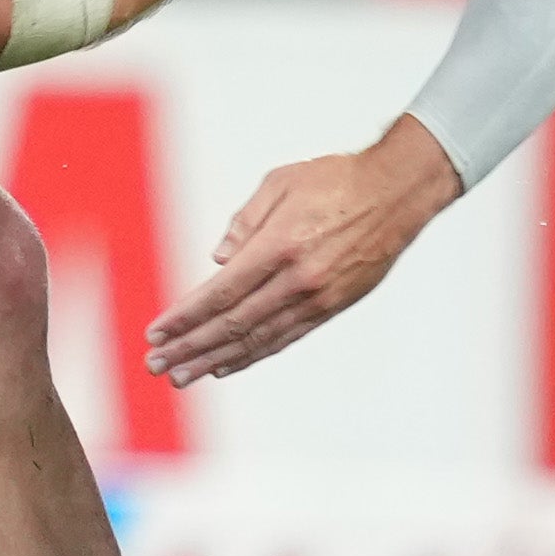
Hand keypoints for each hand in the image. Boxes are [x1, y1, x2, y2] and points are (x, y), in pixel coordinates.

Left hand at [141, 117, 462, 385]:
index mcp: (280, 246)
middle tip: (157, 364)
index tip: (157, 332)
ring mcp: (317, 298)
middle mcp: (298, 280)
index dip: (185, 317)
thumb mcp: (281, 182)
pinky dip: (253, 355)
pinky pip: (285, 338)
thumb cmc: (335, 180)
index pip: (221, 292)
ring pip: (258, 339)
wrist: (397, 193)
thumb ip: (245, 222)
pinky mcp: (333, 307)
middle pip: (234, 324)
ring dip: (215, 360)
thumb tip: (217, 260)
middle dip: (190, 347)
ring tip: (182, 375)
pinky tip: (227, 365)